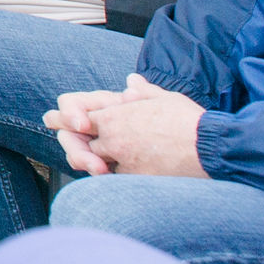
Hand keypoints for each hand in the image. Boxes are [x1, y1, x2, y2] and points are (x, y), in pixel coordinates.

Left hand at [48, 75, 209, 179]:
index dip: (63, 118)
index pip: (76, 115)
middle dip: (76, 147)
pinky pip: (118, 181)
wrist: (212, 148)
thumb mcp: (166, 99)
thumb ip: (143, 92)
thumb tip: (132, 81)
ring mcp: (124, 161)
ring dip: (97, 165)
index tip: (51, 120)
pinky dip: (117, 178)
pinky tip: (120, 178)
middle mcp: (114, 139)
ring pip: (99, 165)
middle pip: (83, 145)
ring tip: (98, 166)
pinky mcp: (137, 181)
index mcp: (115, 116)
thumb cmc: (191, 122)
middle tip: (72, 151)